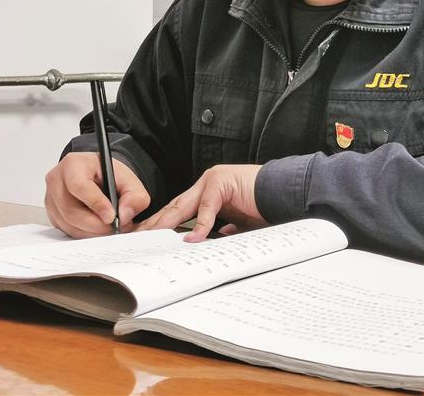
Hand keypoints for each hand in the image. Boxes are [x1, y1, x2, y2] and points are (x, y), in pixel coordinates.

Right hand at [44, 152, 150, 237]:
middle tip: (115, 227)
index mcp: (73, 164)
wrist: (97, 177)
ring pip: (69, 224)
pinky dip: (85, 234)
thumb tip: (124, 215)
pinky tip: (98, 228)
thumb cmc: (107, 175)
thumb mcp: (128, 179)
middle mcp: (57, 181)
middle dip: (96, 224)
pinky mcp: (53, 214)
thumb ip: (134, 196)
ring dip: (92, 232)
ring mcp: (51, 199)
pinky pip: (67, 230)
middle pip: (71, 210)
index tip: (111, 216)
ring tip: (111, 227)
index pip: (78, 186)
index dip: (95, 204)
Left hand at [138, 164, 265, 241]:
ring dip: (168, 223)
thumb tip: (207, 241)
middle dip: (156, 223)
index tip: (148, 237)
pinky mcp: (222, 183)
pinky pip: (208, 208)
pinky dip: (200, 225)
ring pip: (184, 205)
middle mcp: (206, 185)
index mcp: (208, 193)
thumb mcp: (237, 223)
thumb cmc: (264, 205)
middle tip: (139, 237)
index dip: (162, 224)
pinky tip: (191, 238)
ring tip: (154, 238)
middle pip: (174, 206)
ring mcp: (212, 181)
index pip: (179, 210)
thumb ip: (222, 228)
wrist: (284, 191)